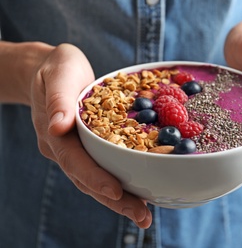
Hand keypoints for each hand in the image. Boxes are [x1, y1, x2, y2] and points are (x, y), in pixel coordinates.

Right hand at [29, 43, 151, 227]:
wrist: (53, 71)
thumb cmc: (58, 68)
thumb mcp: (58, 73)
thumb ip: (58, 99)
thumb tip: (57, 126)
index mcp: (55, 133)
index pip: (74, 160)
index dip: (94, 177)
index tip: (116, 192)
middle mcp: (64, 148)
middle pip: (88, 179)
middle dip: (115, 200)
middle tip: (142, 217)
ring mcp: (76, 150)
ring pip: (96, 180)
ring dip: (120, 199)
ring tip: (145, 215)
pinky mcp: (88, 148)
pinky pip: (103, 168)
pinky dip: (121, 183)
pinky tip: (140, 193)